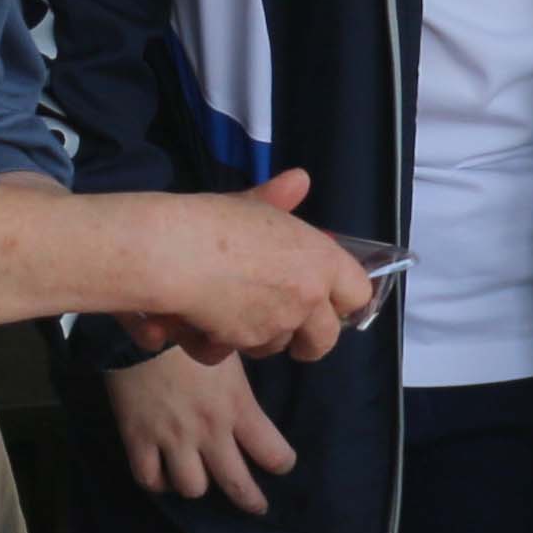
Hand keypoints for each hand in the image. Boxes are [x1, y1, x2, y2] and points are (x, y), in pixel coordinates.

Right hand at [107, 349, 295, 513]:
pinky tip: (164, 473)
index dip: (282, 462)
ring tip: (200, 476)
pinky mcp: (139, 439)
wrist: (137, 327)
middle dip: (251, 500)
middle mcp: (210, 431)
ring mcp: (173, 439)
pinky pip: (150, 479)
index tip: (281, 462)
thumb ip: (241, 388)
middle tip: (257, 505)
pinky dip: (159, 482)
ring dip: (199, 485)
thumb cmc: (188, 334)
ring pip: (193, 488)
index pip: (274, 454)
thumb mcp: (229, 355)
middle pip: (237, 484)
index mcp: (238, 408)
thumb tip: (249, 402)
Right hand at [146, 169, 382, 363]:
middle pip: (326, 339)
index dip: (343, 301)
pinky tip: (194, 322)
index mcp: (321, 260)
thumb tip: (300, 179)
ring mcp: (279, 325)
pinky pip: (232, 353)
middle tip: (290, 333)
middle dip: (308, 341)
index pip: (358, 292)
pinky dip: (212, 344)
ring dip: (257, 338)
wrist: (174, 251)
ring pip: (275, 346)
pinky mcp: (245, 344)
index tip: (328, 303)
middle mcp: (309, 297)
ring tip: (227, 312)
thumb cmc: (214, 220)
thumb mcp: (250, 205)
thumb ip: (278, 200)